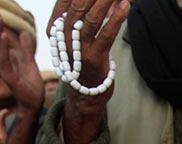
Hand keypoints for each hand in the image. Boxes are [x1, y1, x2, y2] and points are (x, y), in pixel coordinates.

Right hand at [0, 14, 42, 115]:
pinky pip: (4, 61)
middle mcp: (3, 65)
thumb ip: (26, 50)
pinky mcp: (9, 78)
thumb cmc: (31, 86)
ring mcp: (5, 71)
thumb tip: (25, 33)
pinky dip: (4, 48)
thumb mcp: (30, 63)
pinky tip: (5, 36)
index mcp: (6, 61)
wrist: (35, 104)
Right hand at [50, 0, 130, 143]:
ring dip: (105, 1)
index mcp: (56, 28)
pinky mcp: (94, 58)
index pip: (66, 0)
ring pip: (91, 17)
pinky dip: (117, 18)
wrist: (85, 96)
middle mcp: (63, 36)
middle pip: (78, 5)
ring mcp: (78, 48)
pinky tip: (125, 5)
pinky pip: (106, 34)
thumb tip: (100, 2)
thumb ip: (80, 20)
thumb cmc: (83, 63)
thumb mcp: (75, 40)